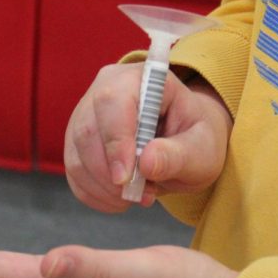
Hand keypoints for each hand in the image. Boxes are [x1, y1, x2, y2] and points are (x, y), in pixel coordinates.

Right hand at [65, 64, 232, 212]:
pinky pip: (74, 174)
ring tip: (140, 195)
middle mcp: (104, 91)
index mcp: (141, 79)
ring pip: (76, 157)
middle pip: (87, 132)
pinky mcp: (76, 143)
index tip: (125, 179)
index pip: (113, 102)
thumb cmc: (196, 138)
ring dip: (105, 189)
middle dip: (110, 174)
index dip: (115, 141)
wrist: (185, 143)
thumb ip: (179, 154)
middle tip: (142, 195)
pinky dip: (96, 195)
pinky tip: (121, 198)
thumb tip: (147, 162)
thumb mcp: (203, 148)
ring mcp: (84, 117)